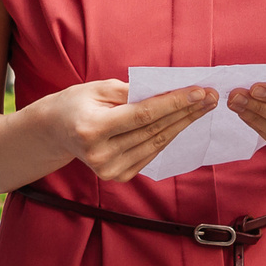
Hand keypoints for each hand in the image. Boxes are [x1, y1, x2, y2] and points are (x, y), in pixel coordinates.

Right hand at [32, 80, 216, 182]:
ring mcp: (109, 170)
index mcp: (92, 129)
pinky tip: (183, 122)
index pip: (143, 115)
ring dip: (183, 124)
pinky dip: (168, 137)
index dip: (174, 103)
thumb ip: (133, 92)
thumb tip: (170, 94)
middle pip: (154, 130)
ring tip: (203, 107)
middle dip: (186, 111)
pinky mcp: (117, 177)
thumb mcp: (99, 89)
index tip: (199, 91)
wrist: (54, 131)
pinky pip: (151, 153)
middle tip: (210, 96)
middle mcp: (100, 155)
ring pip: (156, 144)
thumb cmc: (76, 103)